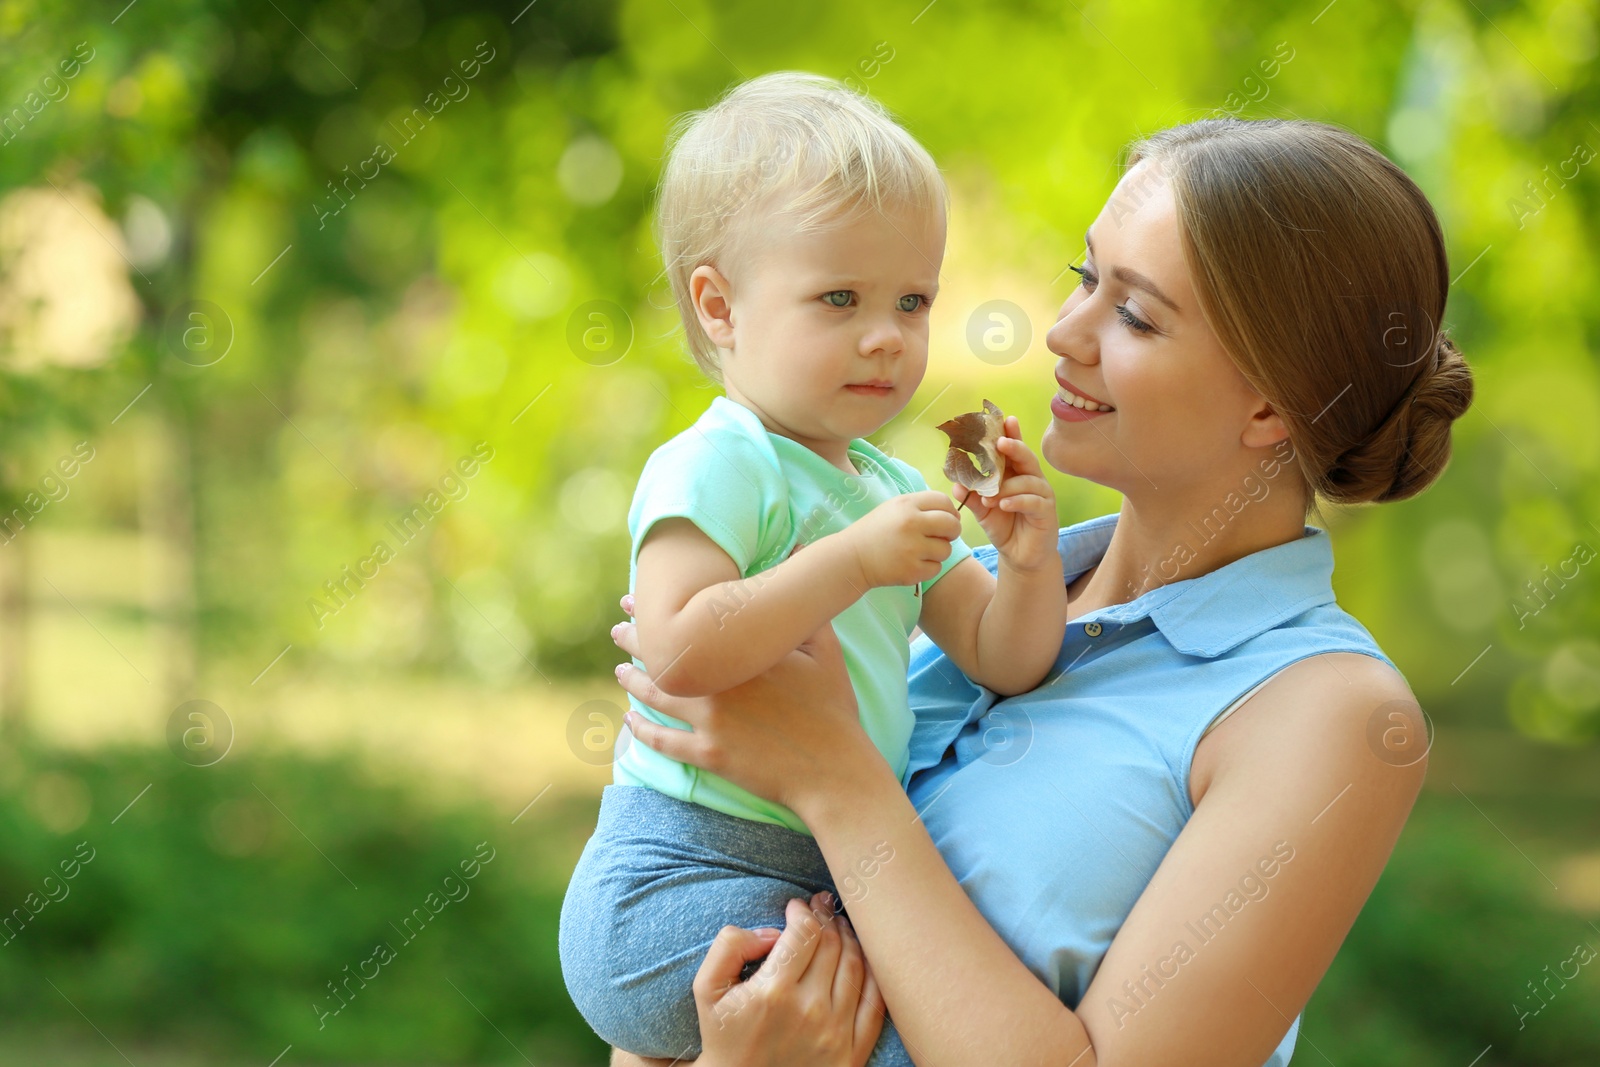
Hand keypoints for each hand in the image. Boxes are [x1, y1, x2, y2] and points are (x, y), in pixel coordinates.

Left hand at [611, 595, 871, 815]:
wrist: (833, 769)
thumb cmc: (833, 707)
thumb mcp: (826, 649)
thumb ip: (804, 606)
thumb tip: (802, 549)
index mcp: (741, 655)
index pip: (687, 625)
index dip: (655, 612)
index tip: (635, 601)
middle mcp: (719, 684)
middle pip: (663, 658)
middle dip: (634, 641)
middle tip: (617, 630)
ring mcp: (711, 721)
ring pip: (656, 697)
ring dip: (632, 681)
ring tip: (620, 670)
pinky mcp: (709, 755)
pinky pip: (664, 741)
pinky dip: (641, 730)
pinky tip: (628, 721)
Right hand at [691, 893, 885, 1066]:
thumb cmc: (724, 1034)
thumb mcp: (707, 988)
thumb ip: (730, 946)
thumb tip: (772, 932)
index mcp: (773, 992)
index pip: (804, 932)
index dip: (803, 911)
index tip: (796, 906)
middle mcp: (809, 1011)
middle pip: (832, 945)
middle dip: (826, 917)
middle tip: (820, 906)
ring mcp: (835, 1034)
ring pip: (856, 967)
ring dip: (849, 939)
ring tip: (838, 927)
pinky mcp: (852, 1054)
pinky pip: (874, 1003)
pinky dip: (872, 974)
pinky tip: (861, 958)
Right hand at [839, 490, 961, 588]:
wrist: (852, 557)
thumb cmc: (876, 531)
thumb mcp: (894, 508)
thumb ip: (922, 507)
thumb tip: (954, 515)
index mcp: (906, 505)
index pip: (944, 502)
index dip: (950, 511)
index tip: (946, 519)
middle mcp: (911, 523)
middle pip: (952, 525)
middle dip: (952, 532)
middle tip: (942, 537)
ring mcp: (912, 548)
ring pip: (946, 549)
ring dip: (937, 552)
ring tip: (919, 552)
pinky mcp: (912, 570)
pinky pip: (937, 568)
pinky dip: (928, 568)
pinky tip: (912, 564)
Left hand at [951, 416, 1058, 572]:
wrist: (1020, 556)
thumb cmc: (1003, 527)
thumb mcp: (983, 511)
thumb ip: (971, 497)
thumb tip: (956, 484)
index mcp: (1016, 474)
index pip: (1015, 450)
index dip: (1012, 434)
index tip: (1005, 419)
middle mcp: (1031, 480)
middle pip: (1026, 457)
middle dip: (1014, 447)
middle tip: (1000, 442)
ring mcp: (1042, 494)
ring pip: (1028, 480)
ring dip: (1007, 486)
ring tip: (990, 497)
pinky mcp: (1046, 511)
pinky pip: (1034, 501)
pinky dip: (1018, 500)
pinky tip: (1004, 504)